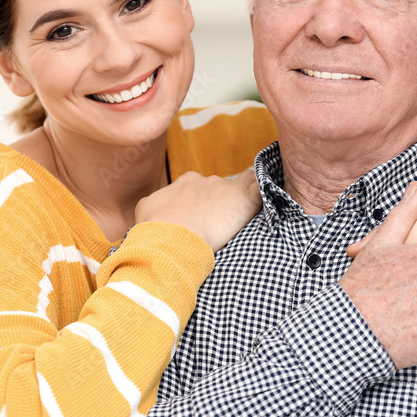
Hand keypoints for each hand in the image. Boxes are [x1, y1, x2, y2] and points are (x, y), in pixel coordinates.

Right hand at [135, 170, 260, 251]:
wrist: (174, 236)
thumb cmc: (157, 227)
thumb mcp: (145, 210)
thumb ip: (153, 204)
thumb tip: (152, 208)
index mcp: (186, 181)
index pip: (199, 186)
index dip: (203, 200)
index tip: (204, 213)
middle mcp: (208, 180)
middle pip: (221, 187)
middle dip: (223, 200)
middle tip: (223, 218)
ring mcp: (228, 188)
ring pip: (245, 182)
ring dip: (247, 192)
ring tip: (252, 205)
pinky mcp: (245, 200)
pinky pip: (261, 189)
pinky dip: (266, 191)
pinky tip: (272, 195)